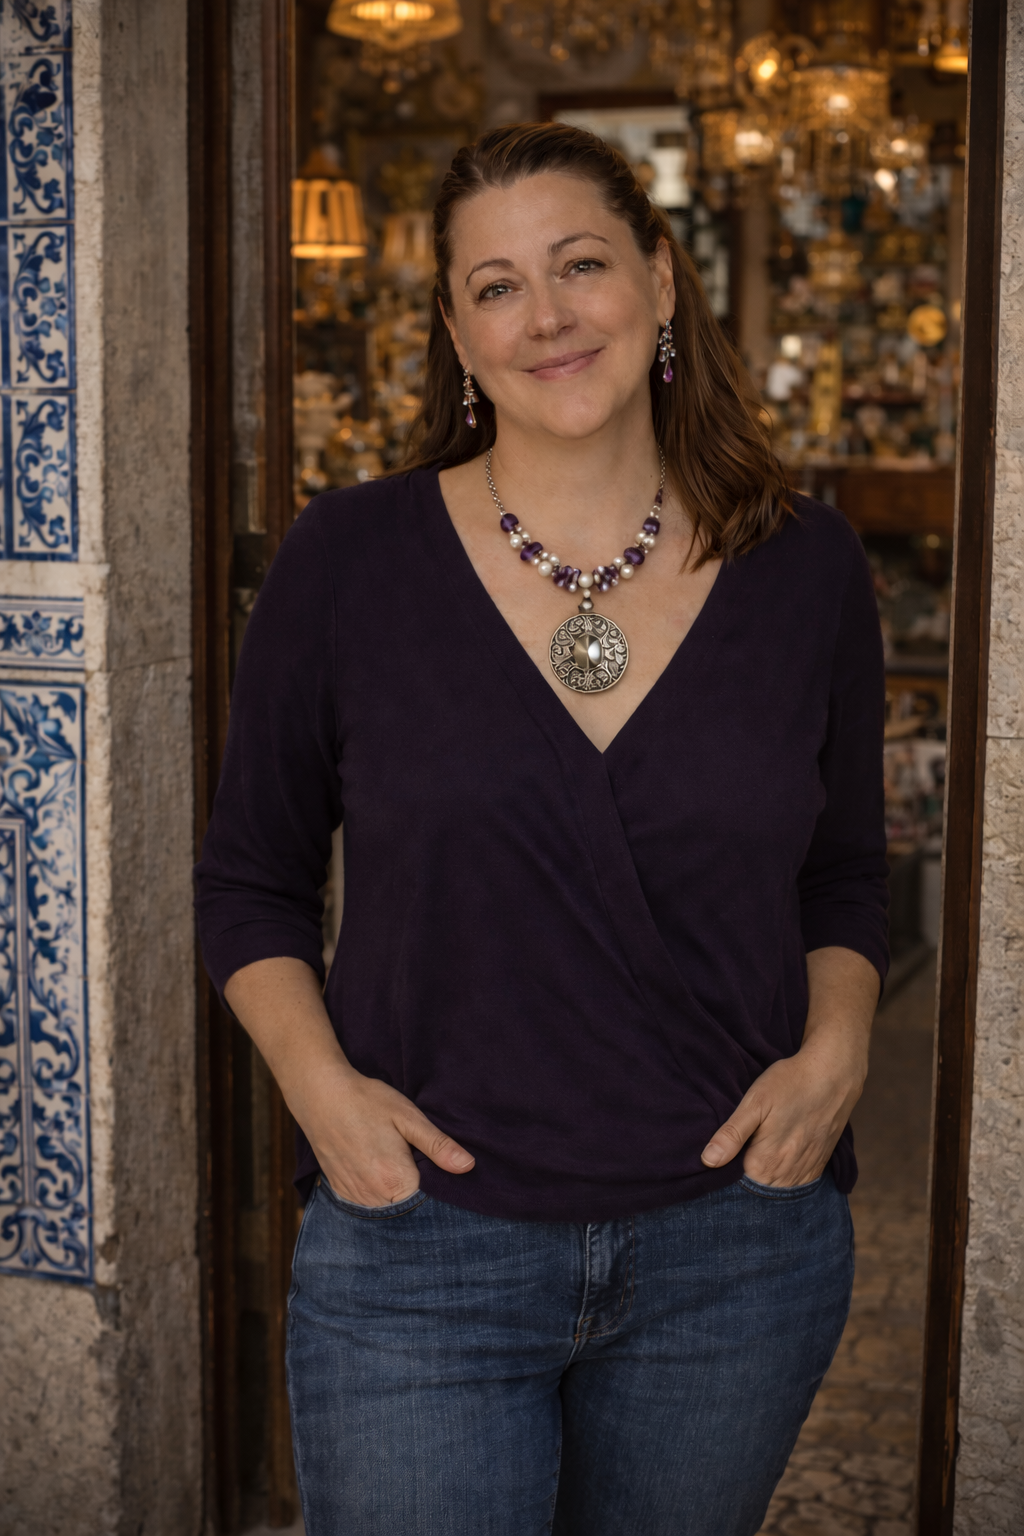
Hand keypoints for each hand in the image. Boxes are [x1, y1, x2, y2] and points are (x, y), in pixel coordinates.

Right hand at [223, 957, 474, 1208]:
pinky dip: (378, 1194)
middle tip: (417, 1160)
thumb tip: (469, 1166)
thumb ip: (438, 1146)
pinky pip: (369, 1204)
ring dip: (398, 1196)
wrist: (320, 1095)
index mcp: (395, 1181)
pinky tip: (379, 1170)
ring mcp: (355, 1198)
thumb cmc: (367, 1101)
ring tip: (398, 1163)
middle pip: (409, 1209)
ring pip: (388, 1208)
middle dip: (420, 1193)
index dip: (440, 1188)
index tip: (442, 1170)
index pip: (431, 1202)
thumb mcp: (408, 1117)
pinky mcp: (341, 1193)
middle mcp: (373, 1198)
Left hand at [700, 945, 877, 1186]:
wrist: (833, 1075)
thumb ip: (732, 1134)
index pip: (734, 1186)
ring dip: (764, 1180)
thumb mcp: (754, 1102)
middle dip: (742, 1180)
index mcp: (764, 1164)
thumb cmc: (790, 1084)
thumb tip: (708, 1161)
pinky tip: (775, 1161)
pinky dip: (783, 1178)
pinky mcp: (817, 1165)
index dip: (723, 1175)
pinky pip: (796, 1183)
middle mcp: (785, 1175)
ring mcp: (804, 1172)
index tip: (717, 1159)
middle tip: (735, 1152)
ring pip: (776, 1189)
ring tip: (755, 1155)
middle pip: (756, 1190)